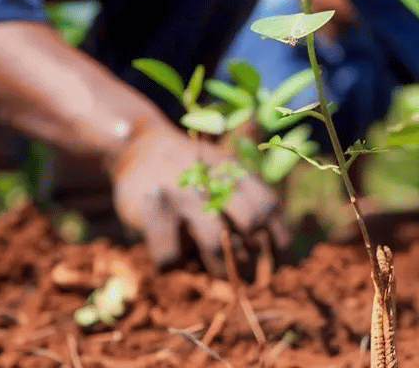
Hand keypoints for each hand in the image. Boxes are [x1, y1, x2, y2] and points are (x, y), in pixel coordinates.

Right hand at [109, 122, 291, 275]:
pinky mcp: (149, 209)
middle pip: (248, 218)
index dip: (279, 234)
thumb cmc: (188, 171)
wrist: (137, 145)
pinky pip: (170, 255)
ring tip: (218, 274)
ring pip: (213, 241)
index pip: (266, 202)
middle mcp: (209, 176)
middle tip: (245, 270)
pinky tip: (174, 261)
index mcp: (231, 168)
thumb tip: (264, 251)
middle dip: (251, 251)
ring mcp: (179, 192)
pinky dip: (175, 266)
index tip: (281, 259)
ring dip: (220, 267)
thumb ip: (242, 200)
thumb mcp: (218, 172)